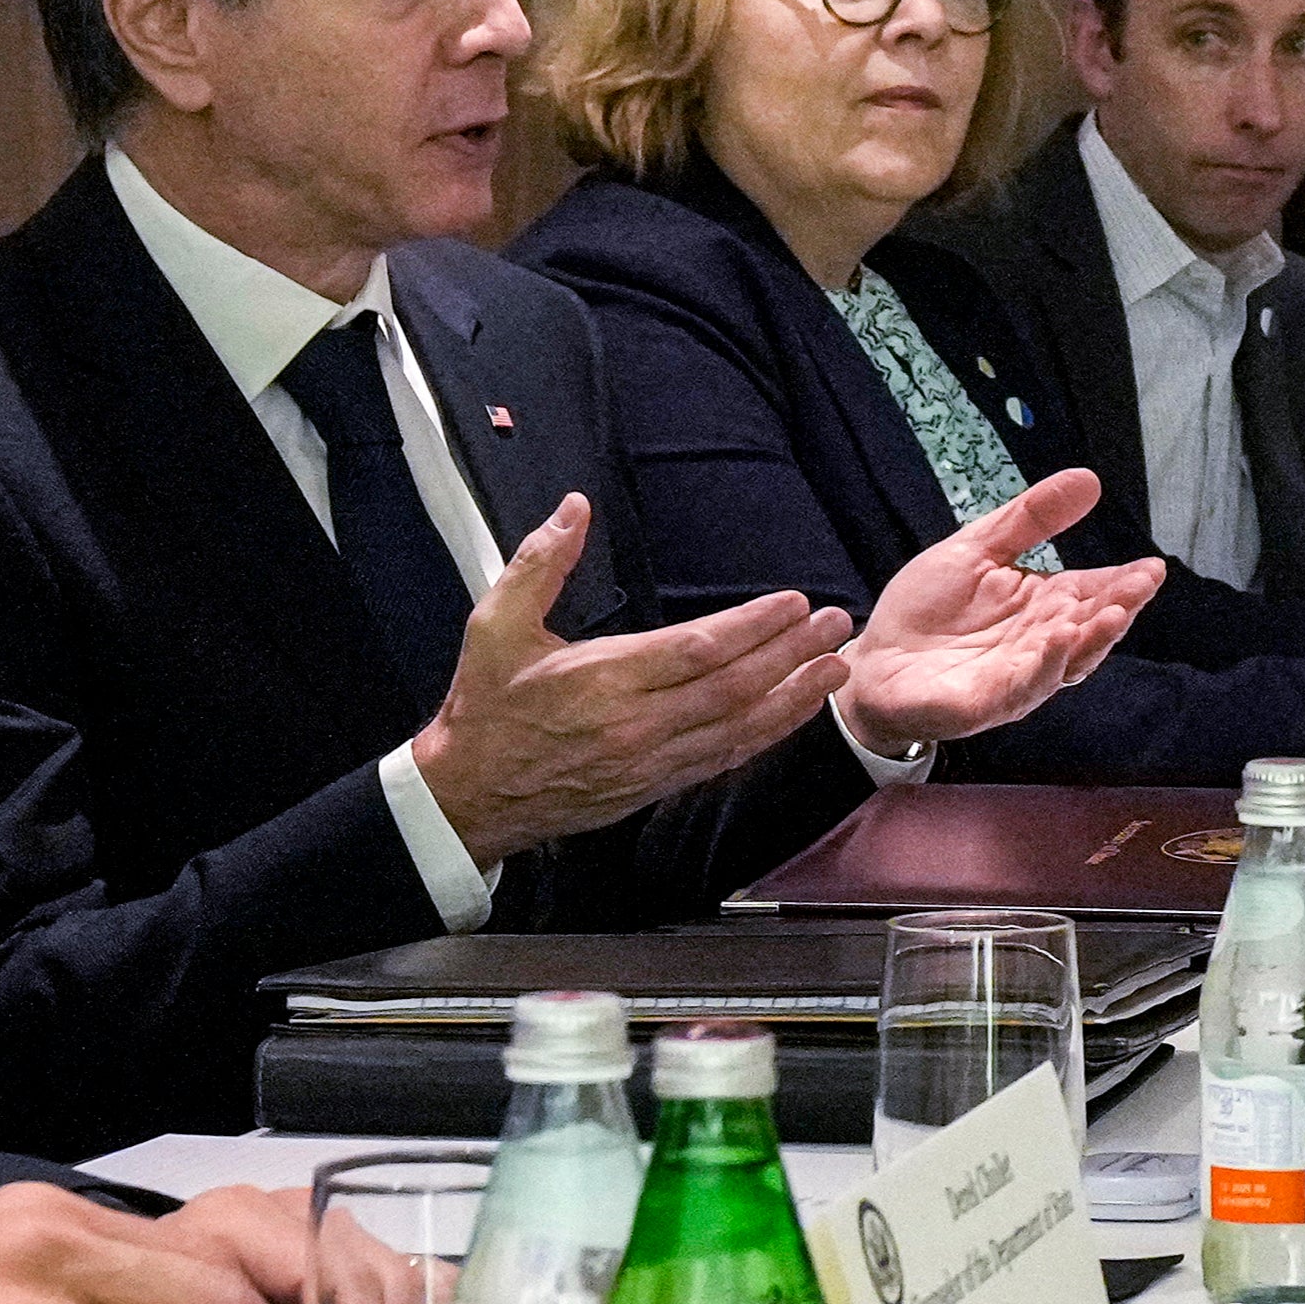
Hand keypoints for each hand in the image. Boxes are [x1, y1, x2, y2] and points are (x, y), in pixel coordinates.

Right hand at [413, 498, 855, 863]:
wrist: (468, 796)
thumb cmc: (485, 707)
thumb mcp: (494, 625)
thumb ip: (538, 564)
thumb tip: (575, 507)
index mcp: (602, 679)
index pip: (696, 649)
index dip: (752, 626)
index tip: (793, 602)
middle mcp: (636, 723)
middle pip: (732, 687)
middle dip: (791, 654)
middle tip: (835, 623)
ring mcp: (650, 760)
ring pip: (738, 728)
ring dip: (793, 697)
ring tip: (835, 666)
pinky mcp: (655, 785)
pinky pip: (723, 758)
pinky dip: (766, 735)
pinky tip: (795, 712)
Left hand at [839, 472, 1164, 757]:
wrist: (871, 661)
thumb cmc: (927, 610)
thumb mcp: (976, 548)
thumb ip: (1031, 518)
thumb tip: (1090, 479)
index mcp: (1042, 607)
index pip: (1093, 593)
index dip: (1124, 582)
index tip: (1152, 567)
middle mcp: (1040, 645)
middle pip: (1090, 627)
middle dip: (1119, 607)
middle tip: (1142, 584)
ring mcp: (1016, 677)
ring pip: (1066, 661)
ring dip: (1091, 639)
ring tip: (1111, 614)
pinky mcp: (983, 703)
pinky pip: (1020, 687)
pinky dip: (1042, 666)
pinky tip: (1056, 641)